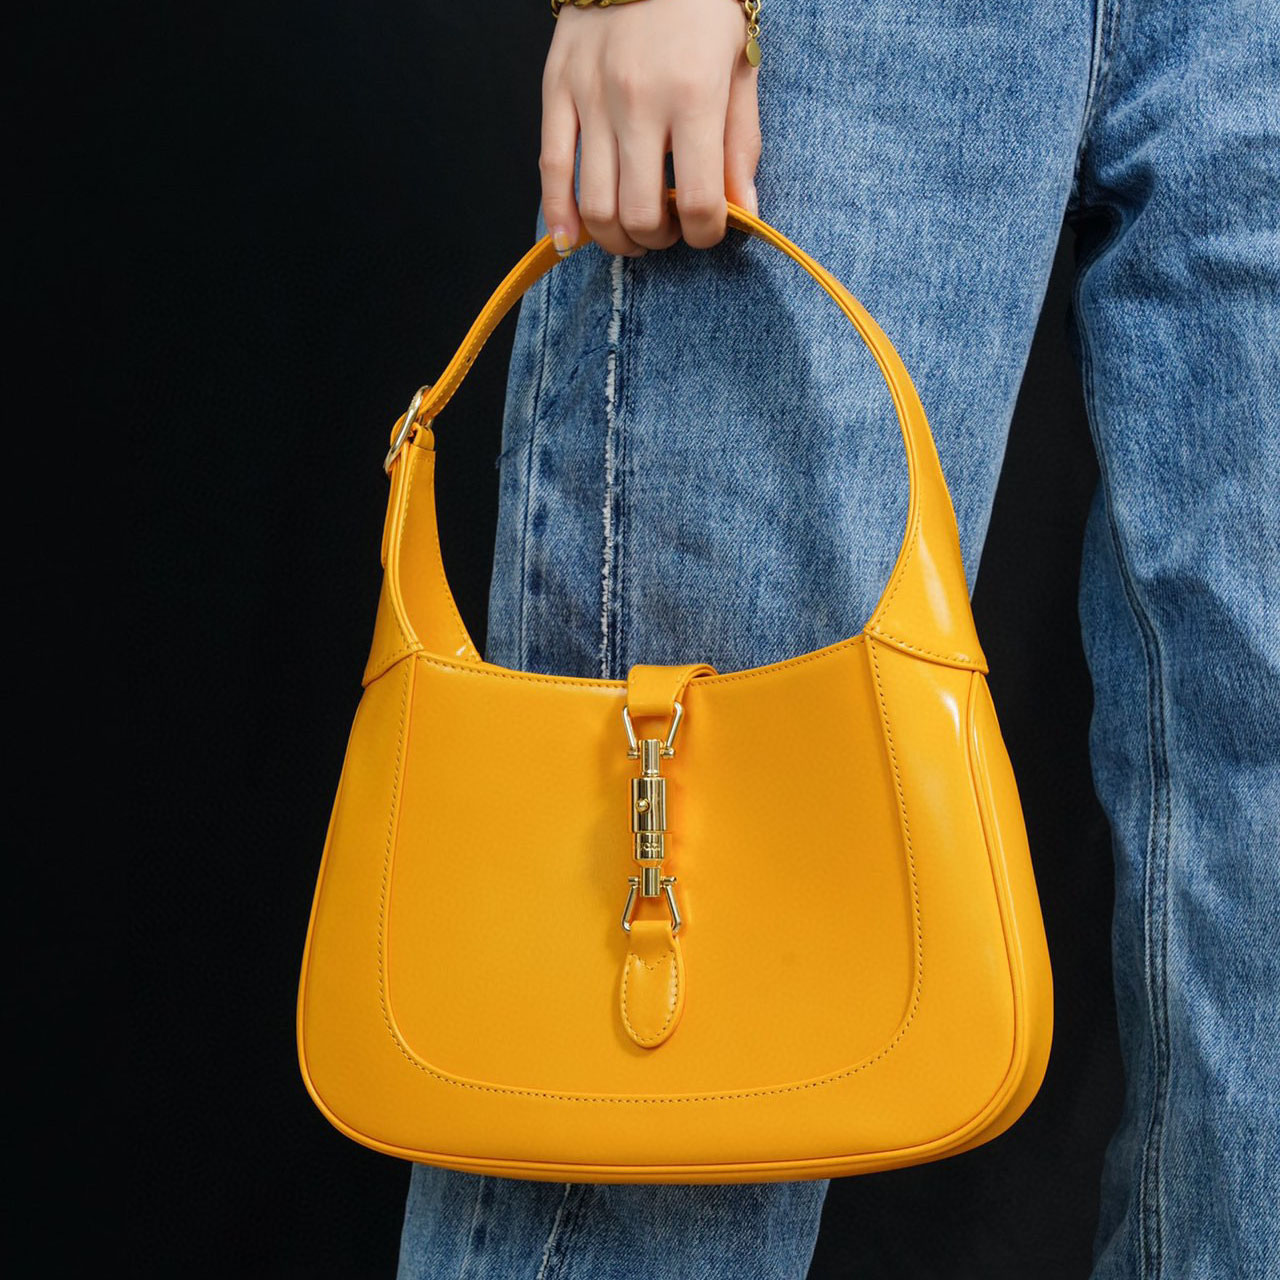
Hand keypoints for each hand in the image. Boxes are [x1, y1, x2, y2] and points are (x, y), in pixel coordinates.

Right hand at [541, 0, 760, 255]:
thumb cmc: (701, 8)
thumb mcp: (739, 67)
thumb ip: (741, 144)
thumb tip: (745, 211)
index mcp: (693, 96)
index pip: (698, 201)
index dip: (707, 234)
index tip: (708, 230)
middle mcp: (638, 101)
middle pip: (640, 214)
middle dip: (659, 239)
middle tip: (668, 230)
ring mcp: (591, 98)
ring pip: (596, 205)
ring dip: (617, 237)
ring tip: (633, 232)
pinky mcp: (556, 90)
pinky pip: (551, 170)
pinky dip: (560, 216)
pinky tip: (572, 240)